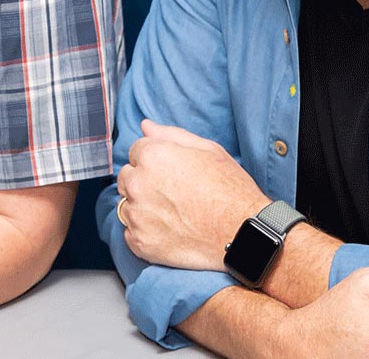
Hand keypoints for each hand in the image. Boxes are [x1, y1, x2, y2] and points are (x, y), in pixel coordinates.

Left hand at [116, 119, 269, 269]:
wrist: (242, 234)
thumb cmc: (230, 190)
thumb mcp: (208, 150)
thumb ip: (171, 135)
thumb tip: (146, 127)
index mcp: (152, 156)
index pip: (135, 151)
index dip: (155, 160)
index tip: (171, 172)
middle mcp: (138, 184)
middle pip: (127, 177)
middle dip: (143, 181)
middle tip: (172, 193)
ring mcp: (137, 215)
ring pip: (126, 205)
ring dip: (142, 207)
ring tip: (172, 214)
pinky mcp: (139, 242)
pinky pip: (131, 233)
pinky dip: (145, 232)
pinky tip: (169, 231)